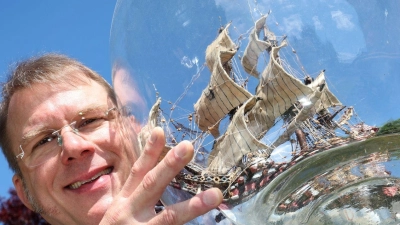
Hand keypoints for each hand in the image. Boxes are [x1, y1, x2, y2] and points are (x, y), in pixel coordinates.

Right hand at [100, 127, 222, 223]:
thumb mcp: (120, 211)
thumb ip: (136, 193)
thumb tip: (158, 170)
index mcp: (123, 202)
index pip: (137, 173)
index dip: (148, 152)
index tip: (160, 130)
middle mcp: (129, 214)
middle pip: (151, 186)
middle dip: (170, 165)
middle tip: (188, 146)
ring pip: (168, 218)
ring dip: (193, 206)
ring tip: (216, 194)